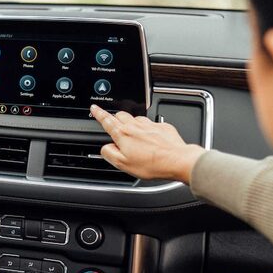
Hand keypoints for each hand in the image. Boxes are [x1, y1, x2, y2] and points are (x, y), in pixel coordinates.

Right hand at [89, 104, 204, 183]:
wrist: (177, 160)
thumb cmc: (152, 164)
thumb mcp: (123, 164)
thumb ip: (109, 153)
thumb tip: (106, 148)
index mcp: (123, 134)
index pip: (107, 120)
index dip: (98, 113)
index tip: (94, 108)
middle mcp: (136, 126)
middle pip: (121, 115)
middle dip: (116, 119)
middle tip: (116, 127)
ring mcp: (150, 124)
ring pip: (136, 119)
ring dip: (133, 124)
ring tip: (136, 138)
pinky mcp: (163, 126)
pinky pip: (151, 124)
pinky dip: (148, 130)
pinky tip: (152, 141)